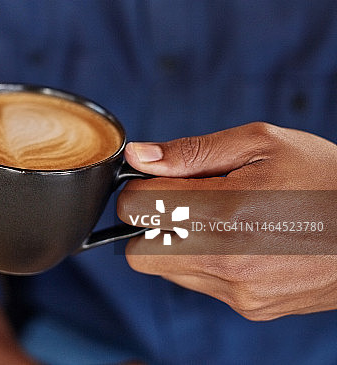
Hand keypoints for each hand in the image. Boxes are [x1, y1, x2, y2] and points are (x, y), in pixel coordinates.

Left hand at [118, 122, 336, 319]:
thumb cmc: (324, 177)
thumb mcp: (261, 144)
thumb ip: (191, 152)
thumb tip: (139, 156)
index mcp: (225, 211)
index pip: (134, 209)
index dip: (139, 188)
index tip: (157, 180)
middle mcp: (227, 260)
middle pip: (138, 252)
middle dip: (148, 223)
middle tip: (182, 200)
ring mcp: (239, 290)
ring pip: (168, 271)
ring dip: (176, 244)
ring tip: (221, 218)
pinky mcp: (251, 308)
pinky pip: (202, 285)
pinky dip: (205, 263)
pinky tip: (240, 240)